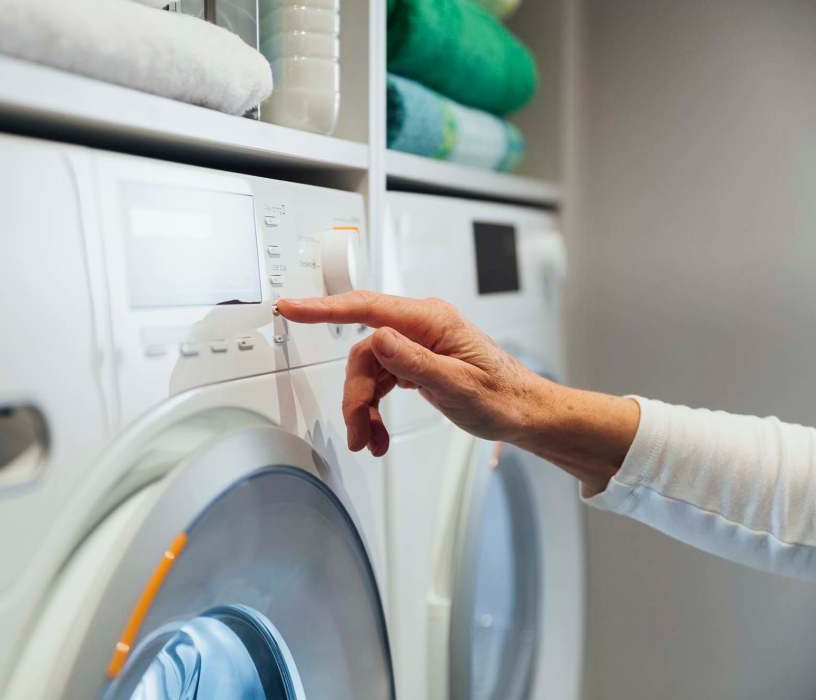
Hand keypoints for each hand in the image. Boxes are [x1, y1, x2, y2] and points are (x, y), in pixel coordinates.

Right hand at [276, 291, 545, 455]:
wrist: (523, 412)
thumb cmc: (501, 397)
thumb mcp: (456, 385)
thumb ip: (414, 362)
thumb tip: (378, 339)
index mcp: (431, 320)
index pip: (367, 308)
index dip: (324, 308)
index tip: (292, 308)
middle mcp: (421, 326)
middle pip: (364, 352)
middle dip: (355, 394)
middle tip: (357, 431)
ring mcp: (418, 343)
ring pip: (370, 370)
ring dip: (364, 407)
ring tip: (369, 440)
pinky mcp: (416, 361)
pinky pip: (382, 380)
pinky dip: (375, 408)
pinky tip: (378, 432)